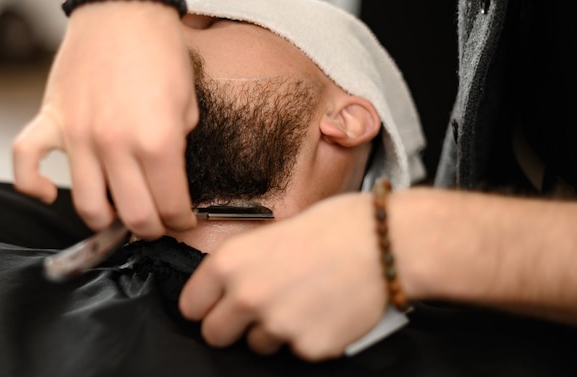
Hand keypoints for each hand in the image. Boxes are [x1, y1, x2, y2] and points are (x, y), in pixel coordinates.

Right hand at [13, 2, 197, 237]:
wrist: (124, 11)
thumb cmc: (161, 54)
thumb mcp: (190, 106)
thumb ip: (178, 149)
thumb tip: (169, 179)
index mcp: (157, 142)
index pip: (170, 206)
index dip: (181, 221)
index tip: (183, 221)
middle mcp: (116, 145)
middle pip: (133, 216)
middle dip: (151, 228)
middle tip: (158, 224)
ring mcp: (79, 135)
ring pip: (88, 205)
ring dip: (107, 220)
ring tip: (120, 213)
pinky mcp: (53, 120)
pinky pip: (27, 163)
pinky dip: (34, 186)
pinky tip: (50, 193)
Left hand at [179, 193, 388, 360]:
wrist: (386, 240)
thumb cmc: (336, 226)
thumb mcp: (274, 232)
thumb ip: (246, 264)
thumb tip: (232, 286)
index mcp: (231, 262)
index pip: (190, 305)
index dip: (205, 305)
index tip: (215, 305)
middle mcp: (247, 296)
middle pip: (214, 334)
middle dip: (233, 325)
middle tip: (259, 309)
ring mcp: (278, 325)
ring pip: (257, 345)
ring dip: (273, 331)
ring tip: (304, 301)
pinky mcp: (309, 347)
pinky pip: (296, 350)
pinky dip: (308, 336)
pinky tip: (325, 310)